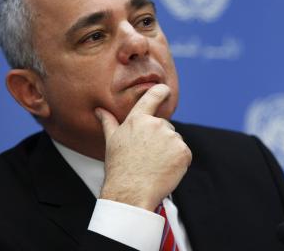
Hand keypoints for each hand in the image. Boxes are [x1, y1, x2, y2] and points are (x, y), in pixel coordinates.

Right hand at [95, 84, 191, 210]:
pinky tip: (165, 169)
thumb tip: (99, 110)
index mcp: (138, 119)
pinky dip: (178, 161)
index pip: (153, 96)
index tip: (165, 90)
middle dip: (160, 139)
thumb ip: (108, 122)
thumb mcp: (111, 141)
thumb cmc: (119, 167)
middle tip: (147, 156)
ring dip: (169, 150)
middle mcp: (157, 124)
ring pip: (174, 140)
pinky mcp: (183, 152)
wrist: (131, 192)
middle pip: (165, 126)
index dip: (161, 91)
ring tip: (155, 164)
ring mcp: (172, 138)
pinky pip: (184, 153)